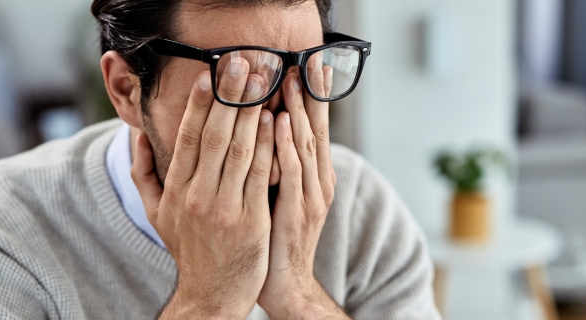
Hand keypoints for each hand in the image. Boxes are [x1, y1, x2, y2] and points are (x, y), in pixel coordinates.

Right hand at [131, 58, 275, 318]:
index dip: (199, 104)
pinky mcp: (252, 221)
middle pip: (215, 137)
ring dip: (252, 112)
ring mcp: (225, 210)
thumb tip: (135, 135)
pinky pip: (261, 175)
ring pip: (240, 151)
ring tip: (262, 81)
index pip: (188, 138)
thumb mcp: (155, 213)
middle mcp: (197, 197)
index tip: (209, 74)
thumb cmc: (187, 249)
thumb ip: (142, 172)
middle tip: (242, 63)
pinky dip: (268, 145)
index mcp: (175, 191)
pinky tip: (275, 120)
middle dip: (229, 96)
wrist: (211, 295)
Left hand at [257, 63, 346, 318]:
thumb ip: (279, 165)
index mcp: (314, 177)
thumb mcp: (281, 196)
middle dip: (311, 95)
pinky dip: (285, 145)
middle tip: (306, 61)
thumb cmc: (276, 238)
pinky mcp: (297, 212)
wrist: (285, 284)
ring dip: (297, 111)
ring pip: (304, 146)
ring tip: (291, 80)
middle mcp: (318, 183)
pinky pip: (291, 172)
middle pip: (315, 131)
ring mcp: (310, 197)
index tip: (309, 65)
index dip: (313, 97)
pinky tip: (278, 123)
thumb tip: (267, 131)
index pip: (314, 129)